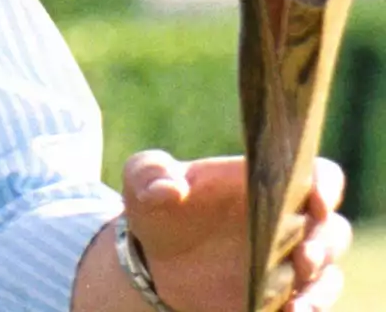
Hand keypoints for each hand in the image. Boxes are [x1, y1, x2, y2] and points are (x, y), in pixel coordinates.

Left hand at [122, 152, 350, 310]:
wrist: (152, 262)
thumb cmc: (156, 208)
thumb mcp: (142, 183)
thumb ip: (150, 176)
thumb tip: (170, 189)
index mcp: (264, 185)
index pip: (317, 175)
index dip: (324, 184)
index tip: (315, 198)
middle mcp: (288, 224)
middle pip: (332, 230)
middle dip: (325, 243)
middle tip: (304, 255)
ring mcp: (289, 265)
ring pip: (327, 275)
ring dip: (319, 288)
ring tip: (298, 303)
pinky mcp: (282, 299)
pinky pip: (308, 307)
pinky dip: (305, 311)